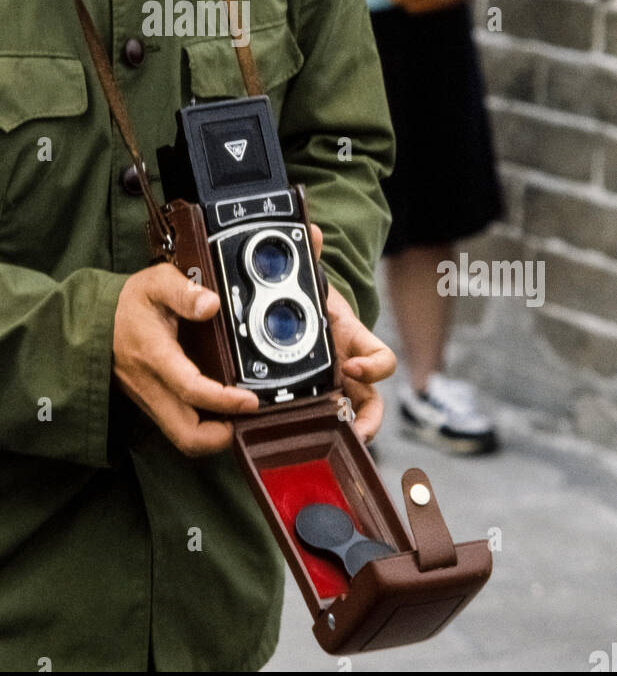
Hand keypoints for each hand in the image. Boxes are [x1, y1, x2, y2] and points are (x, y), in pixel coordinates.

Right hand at [113, 263, 258, 456]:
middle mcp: (151, 386)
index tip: (250, 400)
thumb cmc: (128, 302)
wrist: (92, 320)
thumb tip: (212, 304)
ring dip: (213, 436)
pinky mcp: (150, 404)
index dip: (224, 401)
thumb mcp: (156, 283)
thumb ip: (184, 292)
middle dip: (221, 437)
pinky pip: (177, 428)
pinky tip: (220, 410)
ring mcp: (149, 400)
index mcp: (155, 355)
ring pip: (183, 438)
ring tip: (238, 415)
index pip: (190, 389)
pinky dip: (202, 428)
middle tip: (247, 417)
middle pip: (187, 435)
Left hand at [310, 224, 396, 442]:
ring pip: (352, 418)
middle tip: (352, 429)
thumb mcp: (306, 277)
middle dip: (369, 420)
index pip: (380, 357)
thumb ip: (309, 254)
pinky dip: (315, 432)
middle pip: (373, 401)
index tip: (351, 368)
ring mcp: (334, 386)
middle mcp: (349, 367)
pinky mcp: (312, 396)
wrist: (294, 305)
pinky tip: (297, 442)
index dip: (374, 366)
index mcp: (352, 339)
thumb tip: (312, 230)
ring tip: (329, 445)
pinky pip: (320, 420)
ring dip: (346, 432)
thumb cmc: (308, 296)